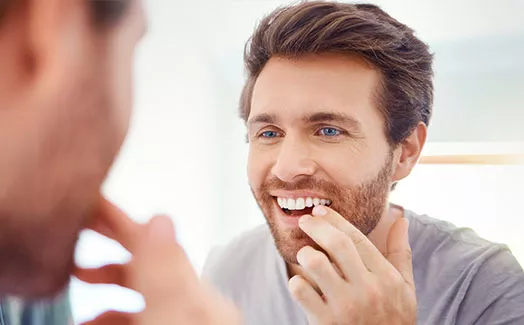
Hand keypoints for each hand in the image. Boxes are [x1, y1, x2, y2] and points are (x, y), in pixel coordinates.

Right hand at [75, 198, 242, 324]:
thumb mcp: (174, 315)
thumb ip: (165, 272)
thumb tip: (159, 218)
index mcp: (200, 294)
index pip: (156, 243)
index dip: (119, 220)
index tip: (90, 199)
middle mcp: (192, 305)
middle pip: (144, 265)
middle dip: (108, 247)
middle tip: (74, 232)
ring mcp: (180, 319)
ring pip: (137, 294)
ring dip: (103, 284)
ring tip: (72, 279)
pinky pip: (135, 316)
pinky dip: (109, 314)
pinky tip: (88, 319)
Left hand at [288, 205, 415, 324]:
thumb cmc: (393, 319)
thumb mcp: (405, 288)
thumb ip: (400, 253)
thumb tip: (401, 219)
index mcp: (386, 278)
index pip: (357, 238)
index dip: (335, 220)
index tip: (320, 211)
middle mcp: (368, 290)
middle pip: (337, 244)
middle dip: (317, 227)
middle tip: (305, 220)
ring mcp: (345, 307)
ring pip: (316, 263)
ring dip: (306, 253)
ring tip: (305, 254)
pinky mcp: (325, 323)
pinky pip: (301, 291)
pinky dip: (296, 282)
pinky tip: (301, 283)